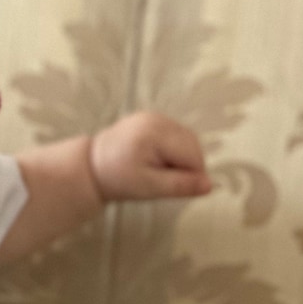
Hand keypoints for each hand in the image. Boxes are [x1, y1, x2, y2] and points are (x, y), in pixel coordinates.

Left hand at [90, 111, 211, 202]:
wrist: (92, 166)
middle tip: (160, 178)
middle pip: (193, 145)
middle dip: (185, 166)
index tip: (168, 185)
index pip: (193, 156)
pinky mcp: (153, 119)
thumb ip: (179, 185)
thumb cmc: (118, 179)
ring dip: (180, 158)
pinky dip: (173, 150)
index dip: (189, 176)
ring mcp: (155, 116)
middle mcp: (157, 119)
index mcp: (155, 133)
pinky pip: (176, 136)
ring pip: (187, 140)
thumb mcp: (148, 187)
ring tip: (155, 169)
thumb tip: (210, 185)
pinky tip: (154, 159)